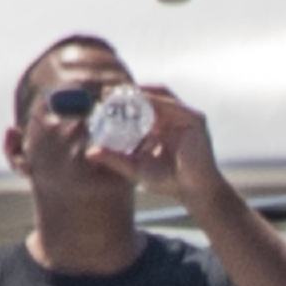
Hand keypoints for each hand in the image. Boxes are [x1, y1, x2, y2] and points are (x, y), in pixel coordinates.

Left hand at [85, 85, 226, 206]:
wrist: (195, 193)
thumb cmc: (168, 181)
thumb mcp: (135, 167)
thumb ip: (114, 158)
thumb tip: (90, 153)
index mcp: (160, 126)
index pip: (140, 106)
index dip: (121, 101)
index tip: (102, 100)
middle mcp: (173, 118)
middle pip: (148, 96)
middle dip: (128, 93)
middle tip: (107, 93)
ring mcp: (185, 117)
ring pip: (159, 95)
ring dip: (140, 94)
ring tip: (120, 95)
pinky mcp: (195, 120)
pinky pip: (172, 105)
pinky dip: (155, 101)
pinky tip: (139, 102)